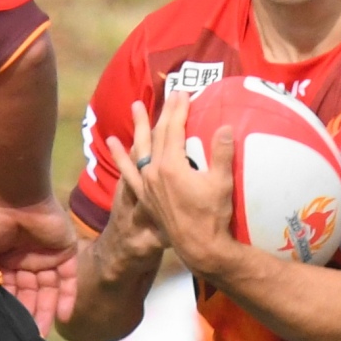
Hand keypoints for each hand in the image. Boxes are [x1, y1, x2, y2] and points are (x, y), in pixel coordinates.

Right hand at [0, 196, 78, 333]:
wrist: (15, 195)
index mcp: (5, 259)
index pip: (10, 290)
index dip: (11, 308)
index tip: (9, 330)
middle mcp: (26, 260)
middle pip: (31, 293)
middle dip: (30, 314)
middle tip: (29, 338)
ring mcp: (47, 256)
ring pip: (49, 289)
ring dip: (47, 310)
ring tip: (44, 333)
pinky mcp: (66, 251)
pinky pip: (69, 278)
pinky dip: (68, 297)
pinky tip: (64, 316)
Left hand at [111, 92, 240, 275]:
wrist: (199, 247)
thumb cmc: (212, 217)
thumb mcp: (222, 183)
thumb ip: (222, 153)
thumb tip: (225, 126)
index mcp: (171, 166)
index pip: (174, 130)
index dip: (179, 110)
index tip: (184, 94)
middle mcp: (154, 172)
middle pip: (158, 135)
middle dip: (166, 113)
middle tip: (172, 95)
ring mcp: (146, 184)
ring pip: (140, 149)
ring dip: (139, 127)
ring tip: (135, 107)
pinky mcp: (144, 195)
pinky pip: (128, 172)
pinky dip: (121, 157)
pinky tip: (114, 144)